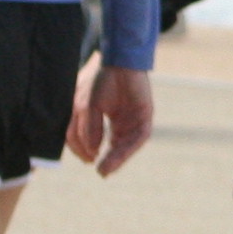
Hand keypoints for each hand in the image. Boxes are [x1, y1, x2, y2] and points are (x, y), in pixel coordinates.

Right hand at [68, 62, 153, 176]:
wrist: (117, 61)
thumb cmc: (98, 80)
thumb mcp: (86, 107)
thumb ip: (88, 129)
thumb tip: (91, 151)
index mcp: (101, 120)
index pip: (94, 142)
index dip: (87, 152)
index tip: (86, 161)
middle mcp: (117, 122)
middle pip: (112, 147)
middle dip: (106, 160)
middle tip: (100, 172)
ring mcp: (131, 119)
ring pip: (126, 145)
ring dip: (117, 158)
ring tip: (106, 169)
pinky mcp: (145, 116)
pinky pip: (139, 137)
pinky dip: (128, 147)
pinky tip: (119, 153)